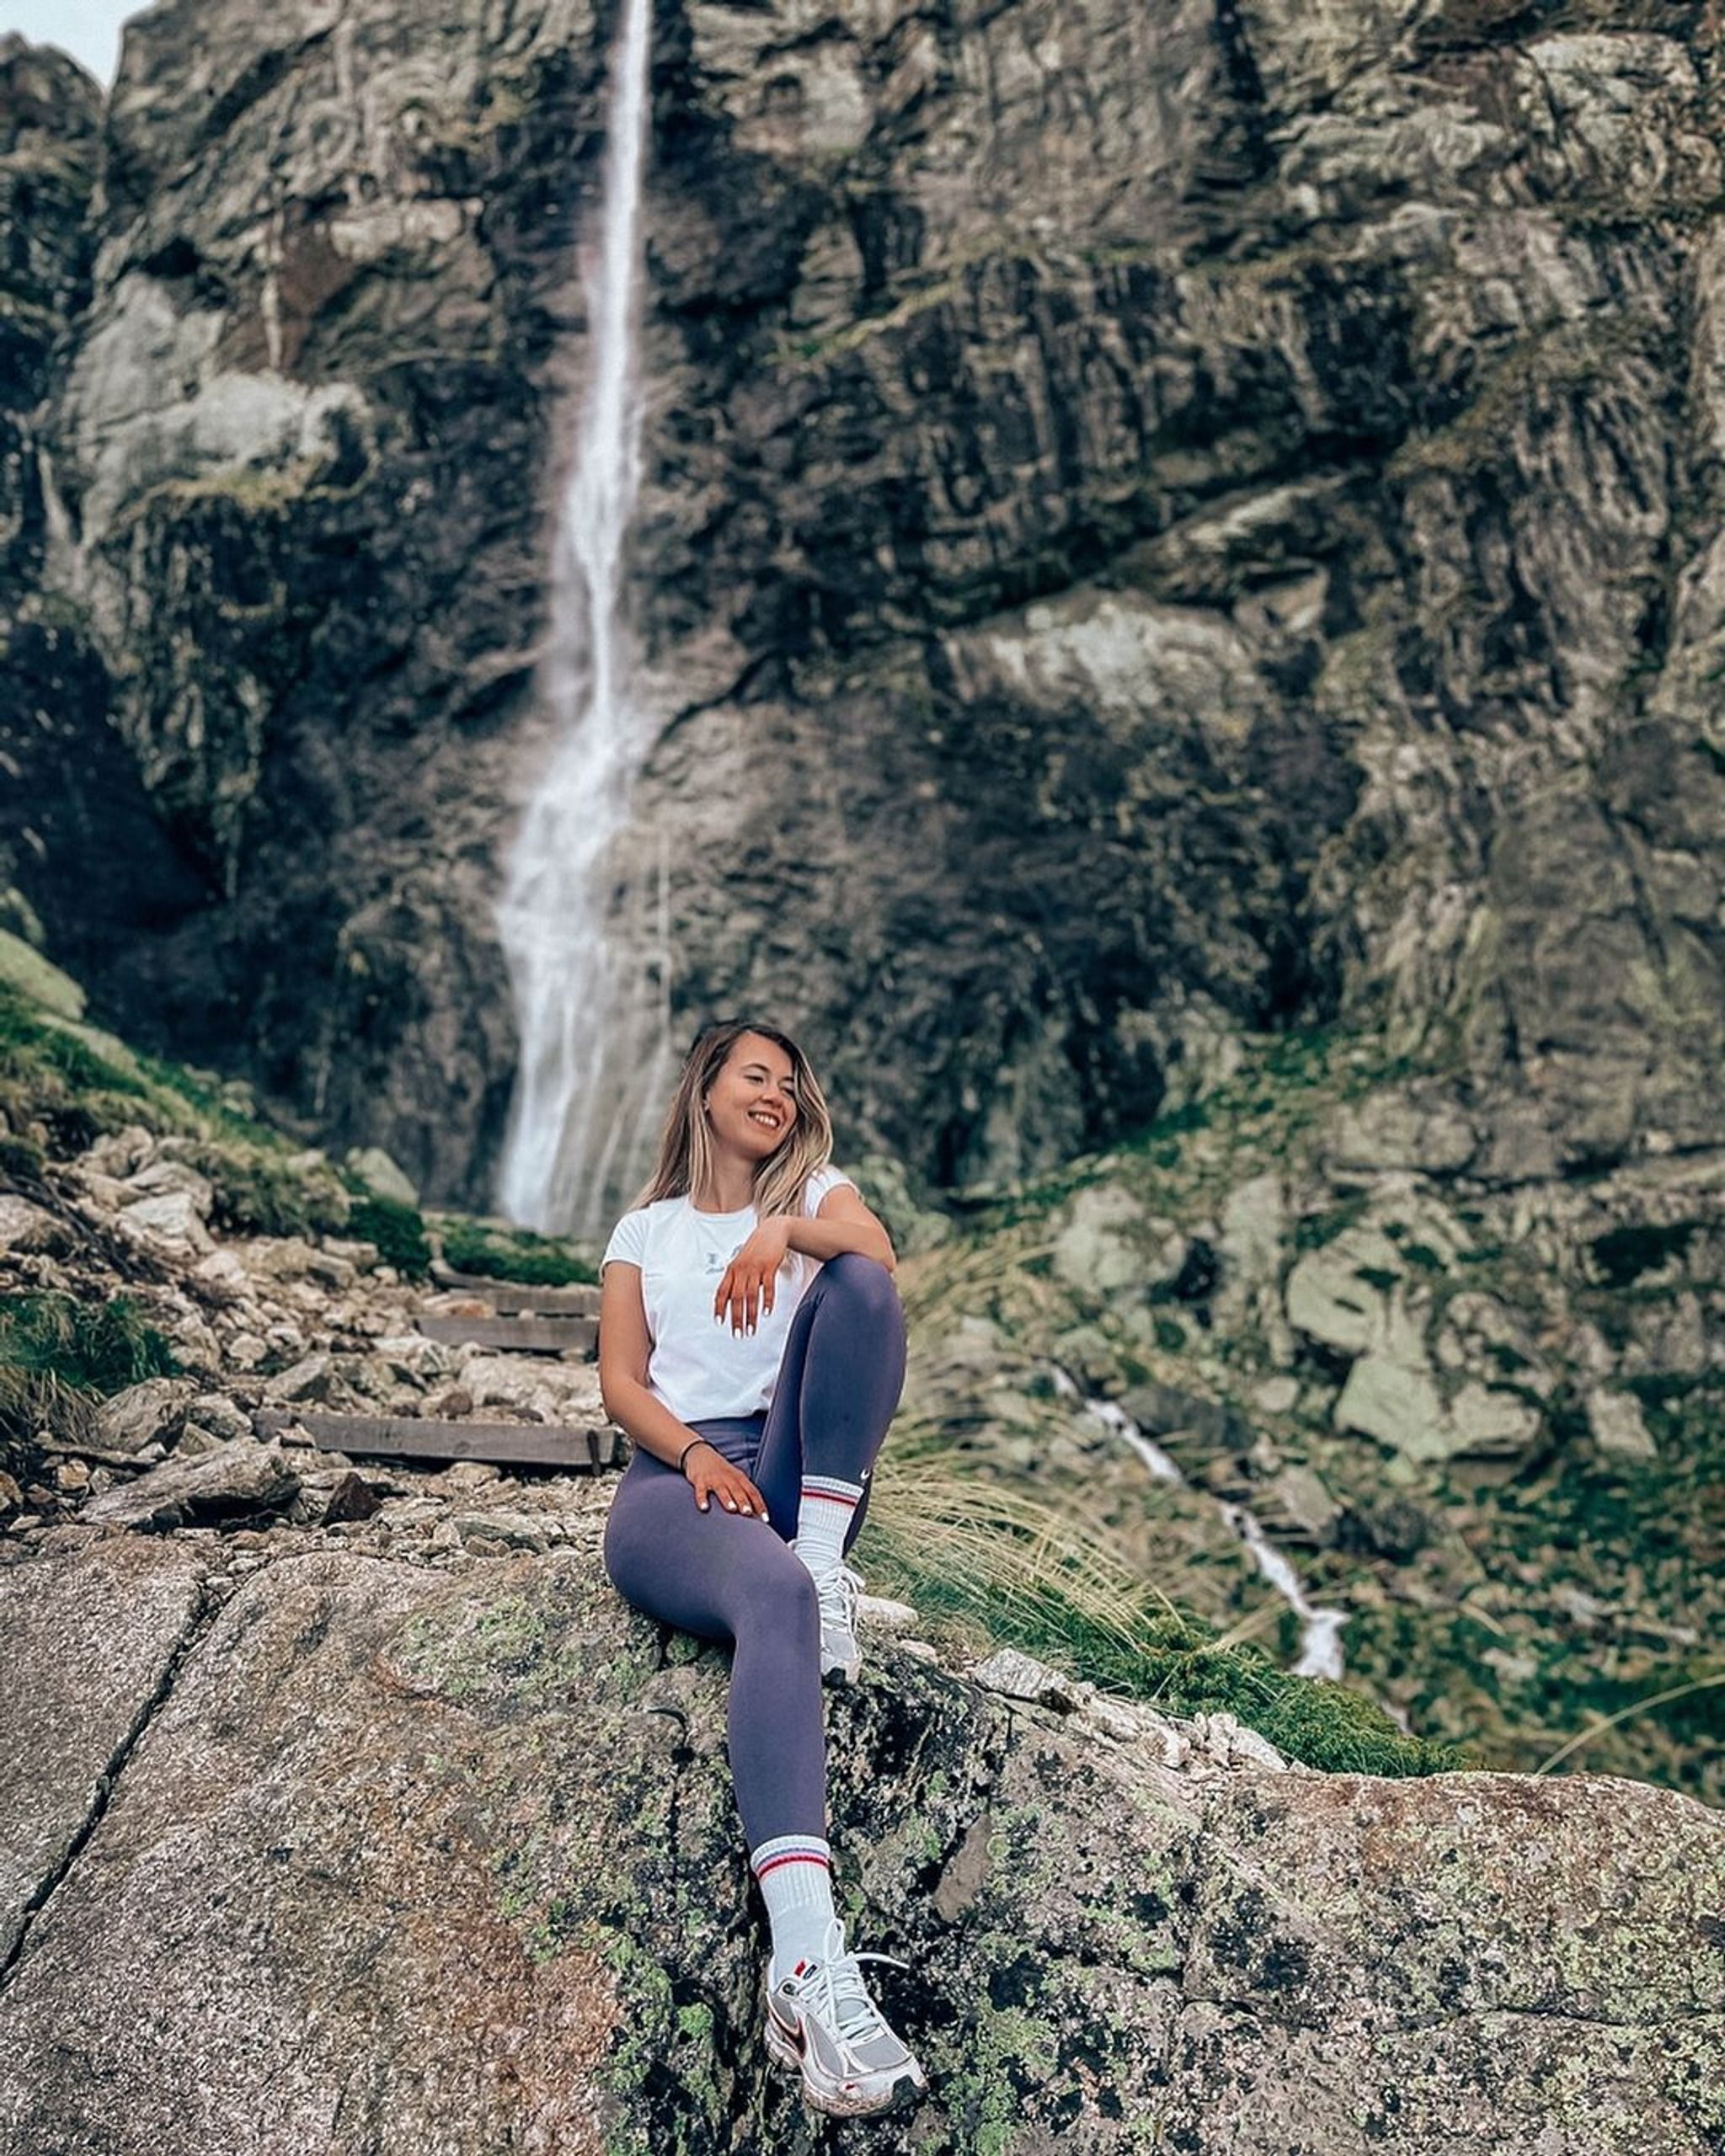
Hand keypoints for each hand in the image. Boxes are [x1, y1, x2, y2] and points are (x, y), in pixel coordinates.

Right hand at [683, 1441, 769, 1519]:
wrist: (701, 1454)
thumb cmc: (722, 1472)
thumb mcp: (736, 1479)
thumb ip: (744, 1494)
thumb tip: (755, 1515)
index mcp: (740, 1478)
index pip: (753, 1492)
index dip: (760, 1505)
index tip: (765, 1519)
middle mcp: (729, 1478)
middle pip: (738, 1490)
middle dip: (744, 1502)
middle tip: (749, 1513)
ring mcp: (714, 1478)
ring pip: (722, 1489)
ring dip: (727, 1499)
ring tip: (732, 1509)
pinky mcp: (700, 1480)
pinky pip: (701, 1490)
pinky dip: (702, 1498)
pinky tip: (704, 1508)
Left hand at [713, 1215, 792, 1335]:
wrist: (772, 1231)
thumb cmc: (756, 1248)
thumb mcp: (742, 1262)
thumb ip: (736, 1278)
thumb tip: (730, 1298)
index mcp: (732, 1270)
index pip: (722, 1292)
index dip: (720, 1307)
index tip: (720, 1322)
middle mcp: (741, 1270)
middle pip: (736, 1298)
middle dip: (736, 1318)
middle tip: (738, 1334)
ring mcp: (755, 1268)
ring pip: (751, 1296)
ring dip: (751, 1315)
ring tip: (751, 1330)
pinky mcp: (769, 1267)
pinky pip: (767, 1287)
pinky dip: (767, 1301)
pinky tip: (766, 1313)